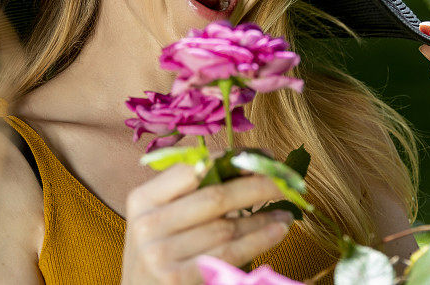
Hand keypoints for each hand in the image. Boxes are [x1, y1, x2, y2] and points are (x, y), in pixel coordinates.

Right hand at [120, 161, 292, 284]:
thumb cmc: (159, 251)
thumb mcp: (162, 217)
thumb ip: (192, 192)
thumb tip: (248, 165)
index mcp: (143, 198)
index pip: (194, 168)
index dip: (234, 159)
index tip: (263, 157)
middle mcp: (148, 224)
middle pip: (216, 196)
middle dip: (258, 185)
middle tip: (285, 180)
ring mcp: (161, 254)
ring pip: (227, 227)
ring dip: (264, 216)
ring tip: (286, 210)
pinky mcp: (178, 279)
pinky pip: (229, 254)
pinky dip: (259, 239)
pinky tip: (278, 230)